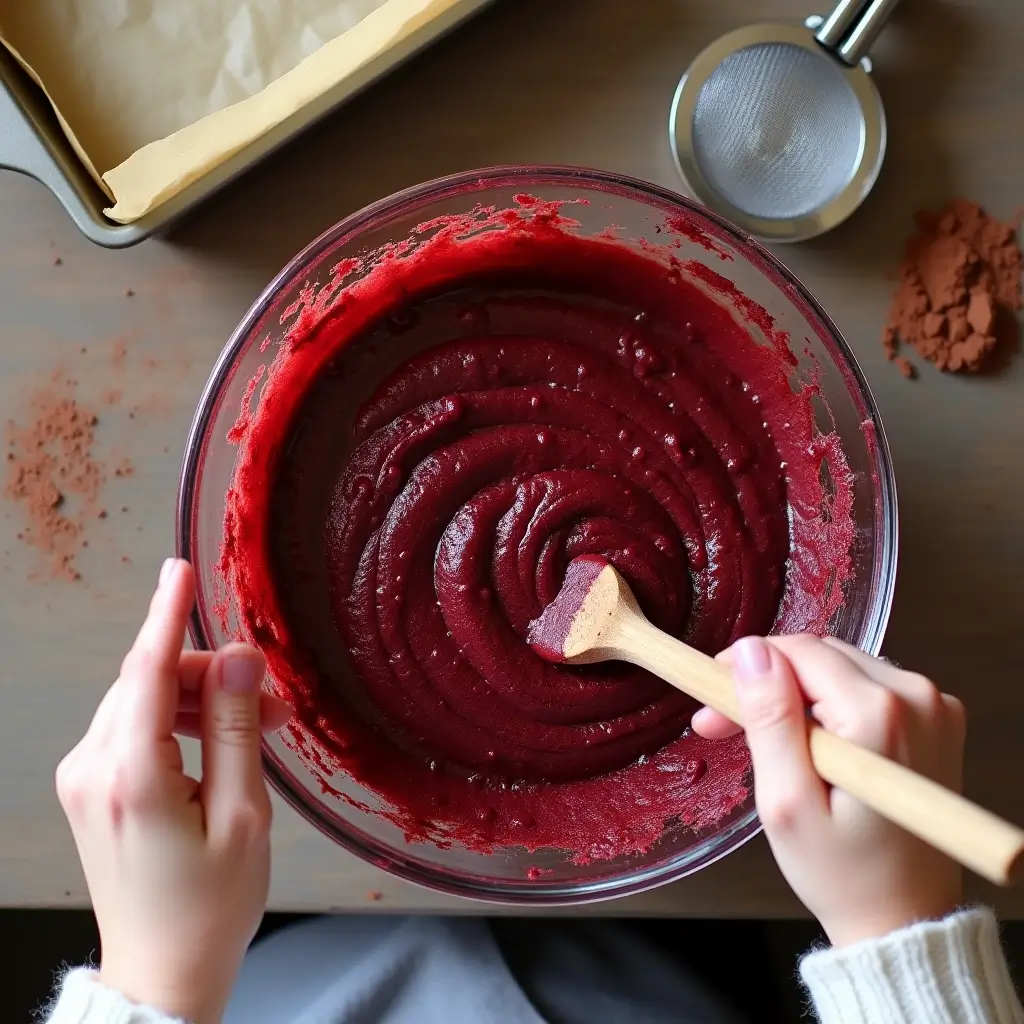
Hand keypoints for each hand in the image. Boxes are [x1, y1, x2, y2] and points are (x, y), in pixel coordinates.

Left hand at [55, 558, 292, 1023]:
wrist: (162, 972)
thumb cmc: (208, 907)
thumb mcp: (244, 815)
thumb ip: (239, 729)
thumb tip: (241, 662)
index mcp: (131, 778)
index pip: (148, 672)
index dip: (168, 615)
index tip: (179, 572)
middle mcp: (93, 771)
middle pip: (151, 683)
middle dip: (215, 678)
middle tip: (273, 700)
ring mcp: (85, 780)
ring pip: (144, 702)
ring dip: (203, 702)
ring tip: (258, 729)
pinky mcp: (92, 788)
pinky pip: (135, 729)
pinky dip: (181, 723)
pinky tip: (220, 745)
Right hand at [693, 635, 964, 947]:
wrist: (905, 916)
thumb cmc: (841, 872)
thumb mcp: (787, 801)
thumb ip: (769, 718)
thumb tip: (749, 650)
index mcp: (880, 713)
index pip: (798, 650)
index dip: (747, 668)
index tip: (713, 701)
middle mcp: (918, 696)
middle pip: (820, 655)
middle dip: (768, 683)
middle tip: (724, 725)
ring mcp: (934, 706)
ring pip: (840, 668)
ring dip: (796, 695)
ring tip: (763, 741)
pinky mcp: (938, 718)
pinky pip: (867, 687)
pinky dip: (830, 706)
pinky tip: (807, 744)